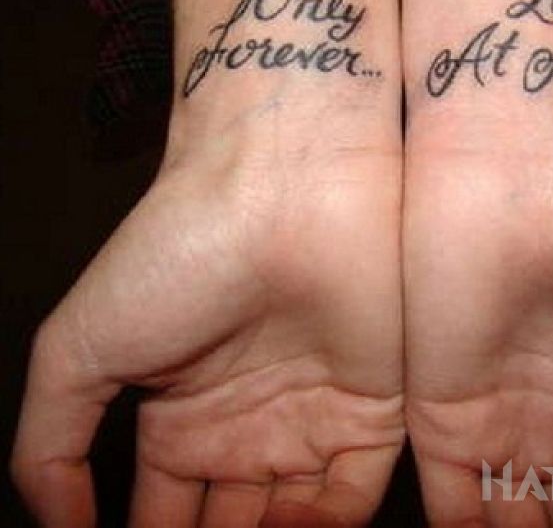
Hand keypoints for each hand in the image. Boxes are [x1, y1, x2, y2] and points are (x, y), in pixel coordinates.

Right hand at [12, 130, 403, 527]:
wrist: (275, 189)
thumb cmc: (177, 252)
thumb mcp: (80, 347)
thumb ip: (50, 444)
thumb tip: (54, 527)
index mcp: (181, 417)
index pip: (165, 517)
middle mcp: (249, 425)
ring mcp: (311, 418)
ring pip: (293, 524)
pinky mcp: (371, 408)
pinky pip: (352, 499)